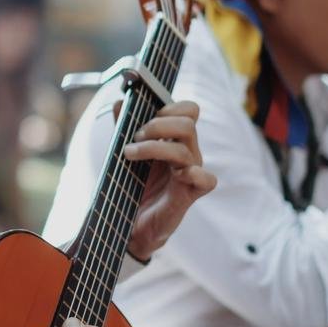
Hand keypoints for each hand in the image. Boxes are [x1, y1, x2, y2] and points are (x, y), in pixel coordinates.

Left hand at [121, 99, 216, 261]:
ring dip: (153, 147)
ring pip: (185, 148)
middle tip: (136, 136)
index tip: (145, 116)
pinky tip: (177, 174)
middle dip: (158, 125)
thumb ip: (125, 127)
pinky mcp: (190, 194)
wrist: (130, 224)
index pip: (189, 110)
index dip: (170, 106)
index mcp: (176, 139)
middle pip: (188, 123)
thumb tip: (121, 102)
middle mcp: (188, 153)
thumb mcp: (127, 152)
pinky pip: (206, 180)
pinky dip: (194, 173)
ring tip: (129, 154)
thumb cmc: (133, 187)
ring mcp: (191, 173)